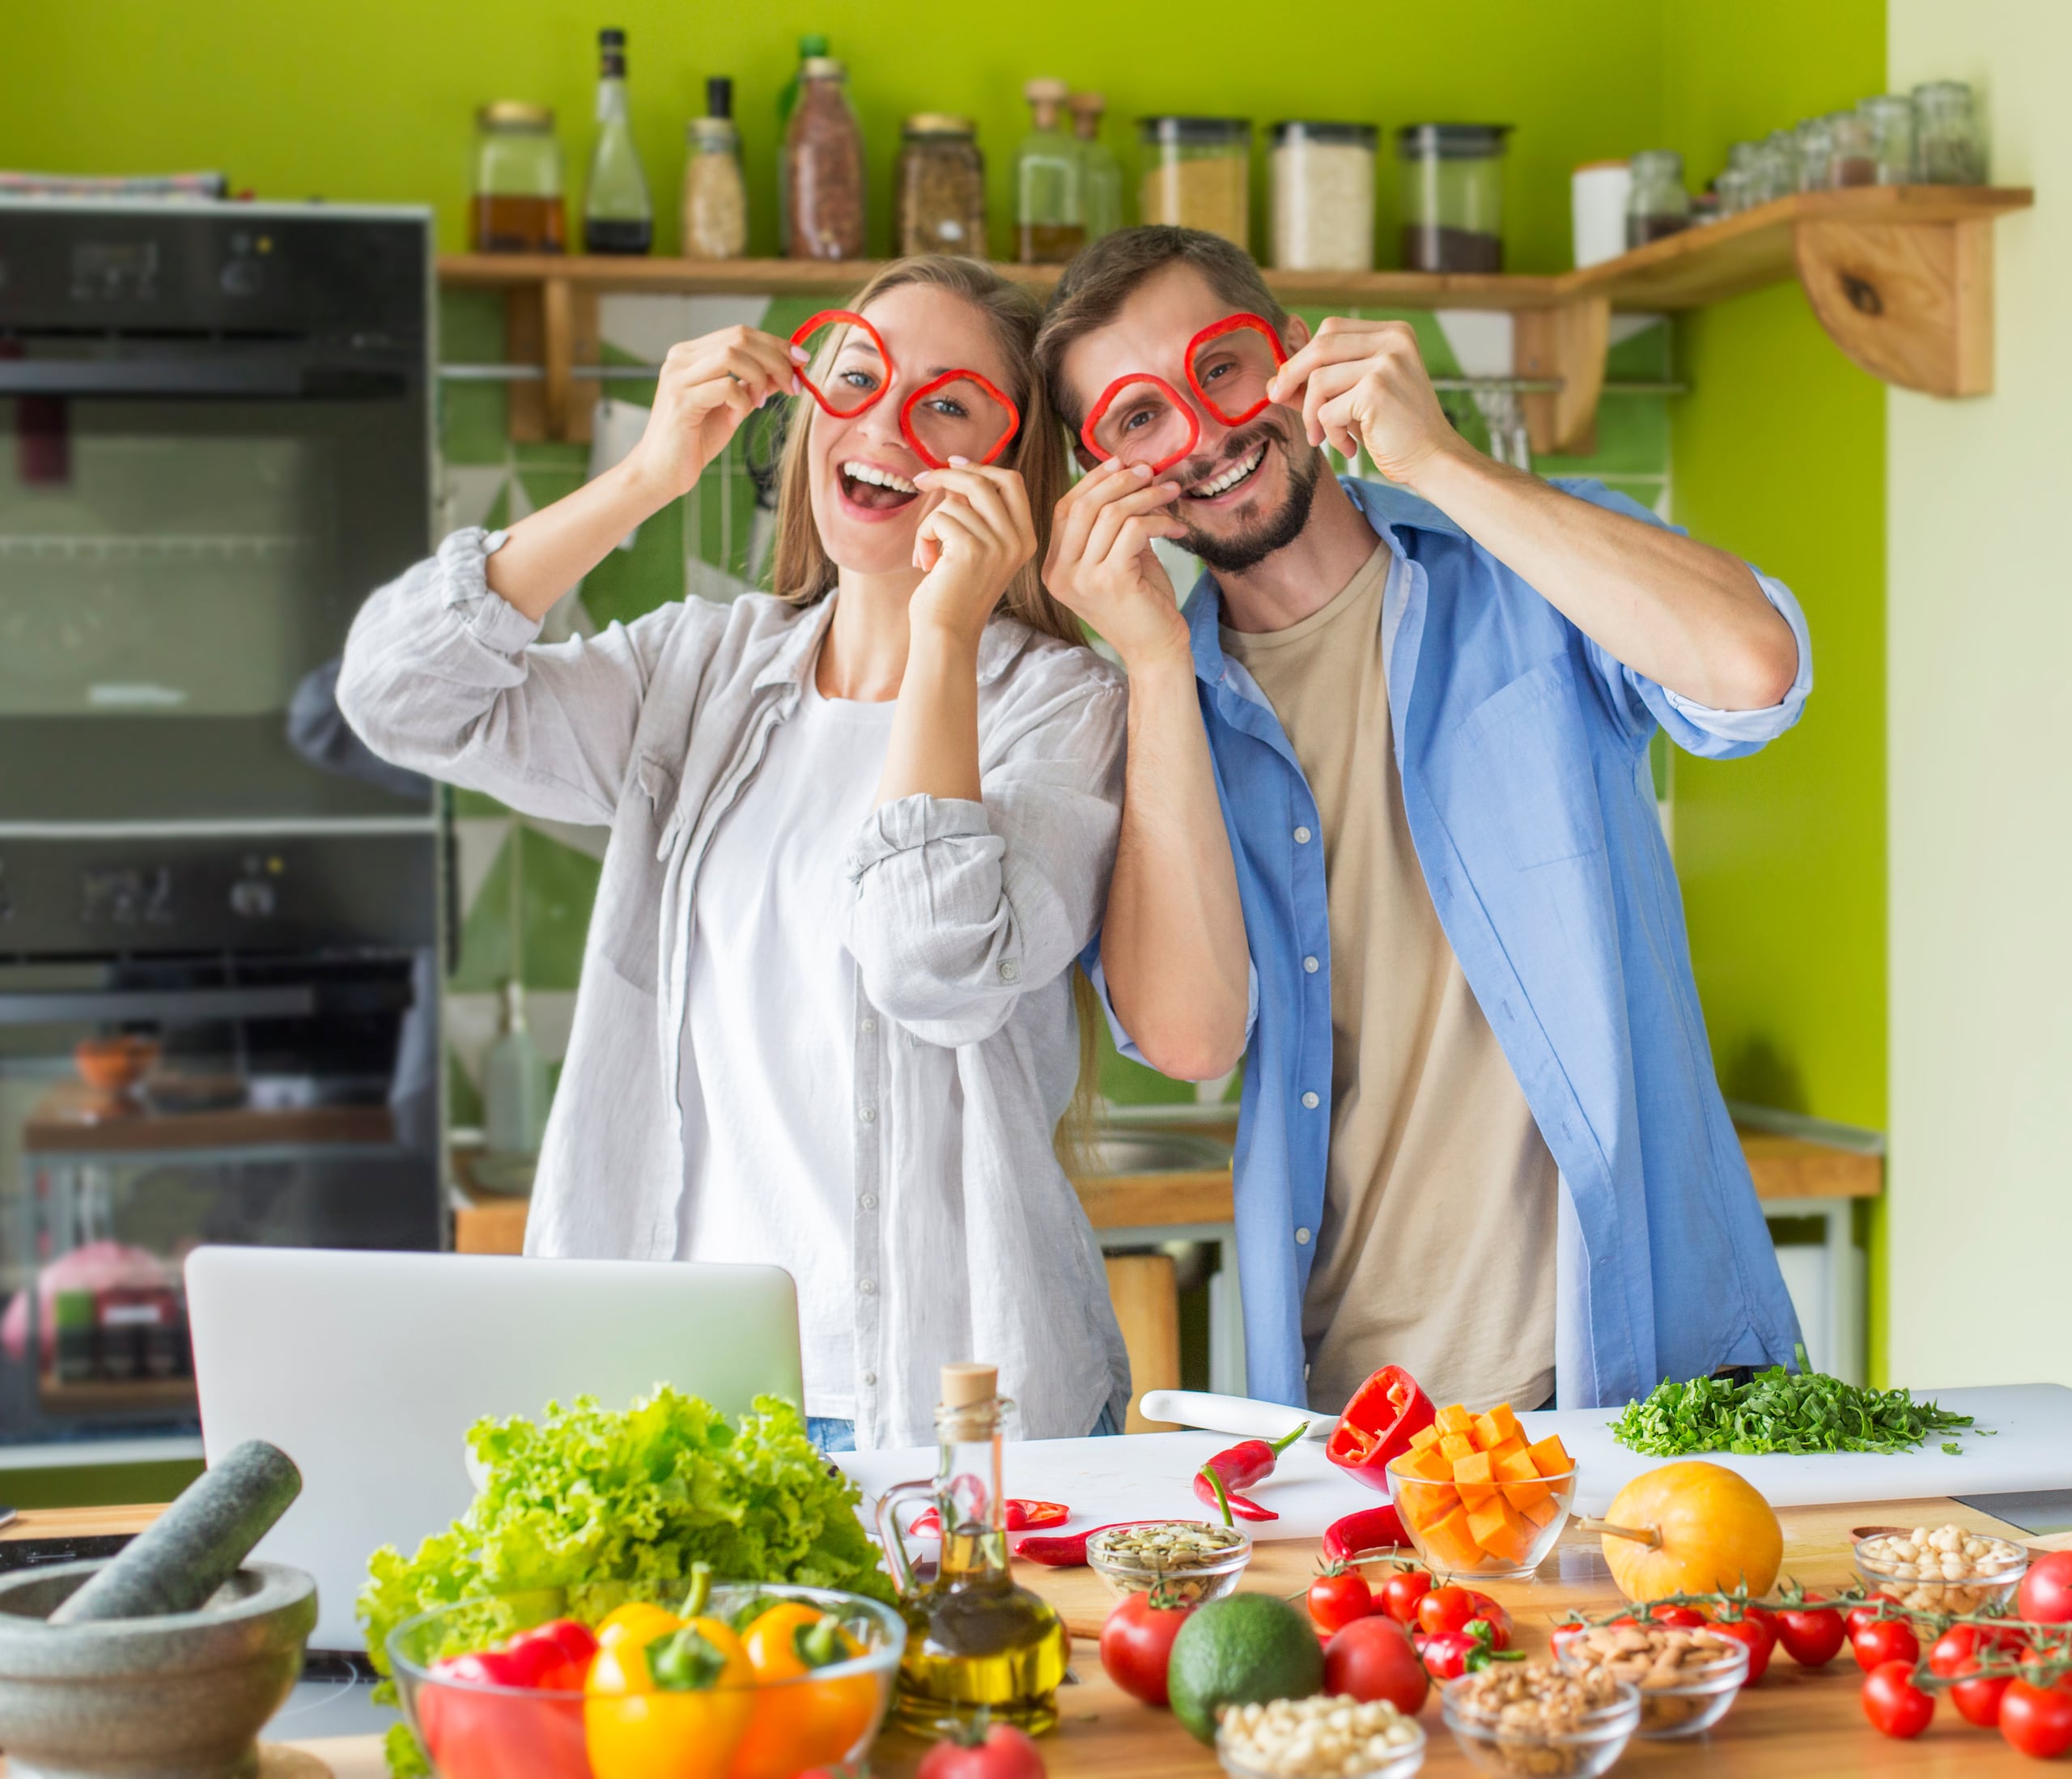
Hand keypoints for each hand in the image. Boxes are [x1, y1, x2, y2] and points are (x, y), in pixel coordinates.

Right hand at [623, 325, 799, 502]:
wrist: (661, 472)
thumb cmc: (695, 440)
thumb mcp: (732, 407)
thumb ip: (753, 385)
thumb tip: (786, 370)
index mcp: (691, 354)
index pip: (740, 334)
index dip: (776, 344)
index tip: (802, 360)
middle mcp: (681, 359)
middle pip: (739, 338)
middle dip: (776, 359)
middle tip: (794, 385)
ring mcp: (678, 378)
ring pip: (732, 356)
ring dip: (760, 378)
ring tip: (762, 403)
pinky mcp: (681, 401)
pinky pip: (726, 387)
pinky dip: (743, 401)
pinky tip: (740, 416)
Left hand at [907, 463, 1037, 647]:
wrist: (947, 634)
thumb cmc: (955, 593)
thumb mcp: (976, 548)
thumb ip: (976, 513)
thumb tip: (955, 474)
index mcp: (1026, 538)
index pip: (1011, 481)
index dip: (980, 466)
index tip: (952, 463)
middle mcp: (1018, 540)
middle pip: (983, 480)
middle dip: (947, 475)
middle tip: (920, 481)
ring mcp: (997, 544)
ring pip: (954, 501)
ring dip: (930, 523)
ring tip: (927, 553)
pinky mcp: (971, 549)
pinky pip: (938, 519)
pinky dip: (923, 537)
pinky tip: (926, 563)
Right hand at [1041, 459, 1189, 670]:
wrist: (1156, 650)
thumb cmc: (1141, 604)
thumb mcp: (1117, 559)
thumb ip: (1111, 525)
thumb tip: (1125, 474)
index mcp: (1055, 568)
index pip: (1065, 510)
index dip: (1092, 480)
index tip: (1121, 462)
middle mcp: (1061, 575)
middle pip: (1083, 506)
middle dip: (1119, 481)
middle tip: (1150, 471)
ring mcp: (1083, 579)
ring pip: (1110, 514)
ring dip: (1145, 497)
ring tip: (1170, 493)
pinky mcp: (1111, 581)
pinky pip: (1133, 530)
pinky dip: (1158, 521)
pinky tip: (1176, 528)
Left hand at [1266, 317, 1462, 487]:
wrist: (1433, 459)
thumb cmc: (1395, 430)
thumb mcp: (1356, 398)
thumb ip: (1322, 383)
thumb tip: (1273, 381)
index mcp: (1393, 333)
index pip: (1331, 329)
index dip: (1302, 355)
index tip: (1286, 382)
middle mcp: (1393, 341)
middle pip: (1320, 346)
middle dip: (1291, 375)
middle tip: (1277, 398)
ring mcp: (1387, 363)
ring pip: (1318, 381)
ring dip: (1312, 416)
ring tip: (1327, 437)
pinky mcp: (1376, 390)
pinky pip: (1327, 410)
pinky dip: (1331, 434)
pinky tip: (1350, 446)